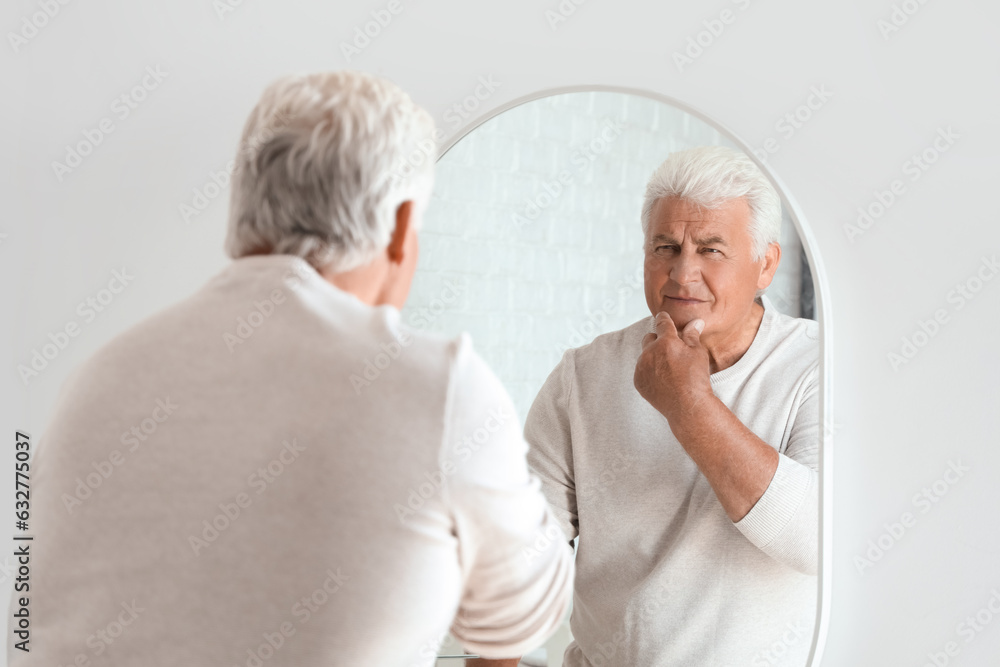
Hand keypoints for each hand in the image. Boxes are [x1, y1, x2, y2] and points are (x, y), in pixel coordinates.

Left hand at [633, 311, 713, 429]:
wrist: (686, 406)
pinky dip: (649, 372)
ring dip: (653, 357)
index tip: (663, 317)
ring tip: (669, 370)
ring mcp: (641, 367)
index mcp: (665, 341)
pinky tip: (663, 380)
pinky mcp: (638, 380)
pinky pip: (641, 370)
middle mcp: (649, 352)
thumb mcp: (698, 353)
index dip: (663, 318)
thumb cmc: (696, 378)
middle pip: (649, 338)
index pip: (661, 322)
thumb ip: (692, 335)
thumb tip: (695, 321)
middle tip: (671, 350)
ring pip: (645, 355)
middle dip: (658, 340)